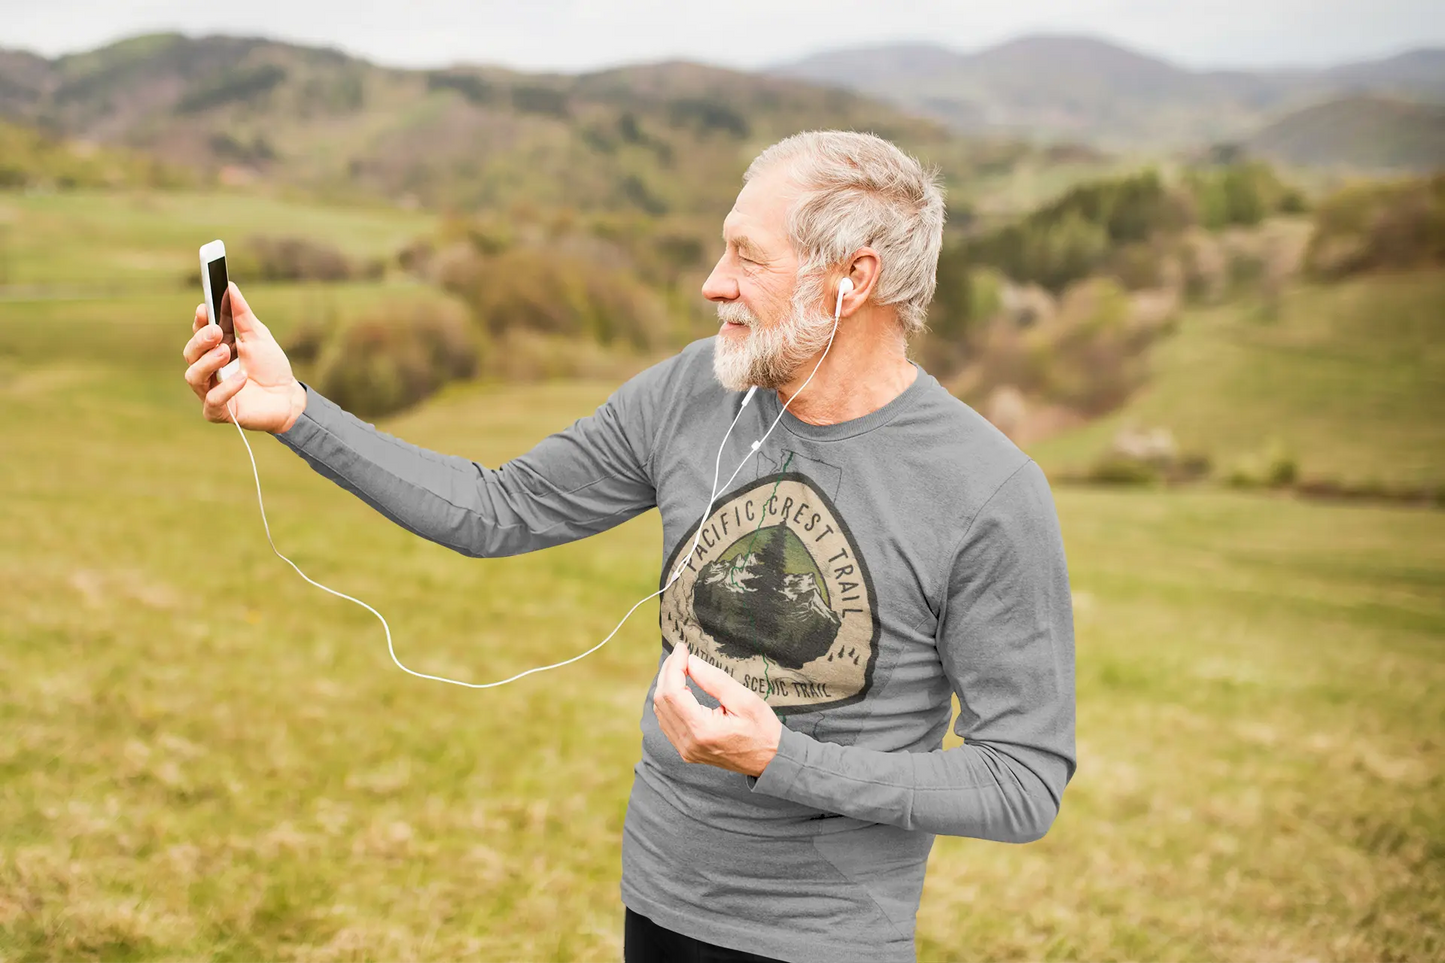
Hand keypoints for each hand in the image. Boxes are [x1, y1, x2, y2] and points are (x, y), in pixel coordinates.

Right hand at [182, 282, 306, 432]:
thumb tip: (230, 287)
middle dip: (201, 341)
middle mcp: (207, 370)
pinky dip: (226, 388)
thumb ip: (243, 315)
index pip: (199, 334)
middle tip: (217, 331)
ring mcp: (210, 391)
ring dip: (208, 362)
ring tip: (226, 352)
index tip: (205, 308)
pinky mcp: (219, 412)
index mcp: (214, 350)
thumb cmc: (271, 367)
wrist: (289, 398)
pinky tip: (242, 378)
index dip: (200, 322)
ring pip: (193, 376)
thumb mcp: (259, 337)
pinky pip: (213, 400)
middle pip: (190, 353)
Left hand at [652, 642, 783, 778]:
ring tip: (679, 667)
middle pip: (662, 700)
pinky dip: (669, 701)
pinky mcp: (687, 750)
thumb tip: (691, 662)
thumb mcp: (745, 700)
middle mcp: (689, 742)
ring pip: (661, 711)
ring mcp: (686, 749)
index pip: (673, 692)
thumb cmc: (762, 730)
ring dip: (666, 686)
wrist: (770, 760)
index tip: (683, 648)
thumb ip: (716, 680)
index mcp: (702, 730)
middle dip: (668, 672)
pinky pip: (667, 722)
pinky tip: (680, 688)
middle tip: (680, 654)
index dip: (674, 666)